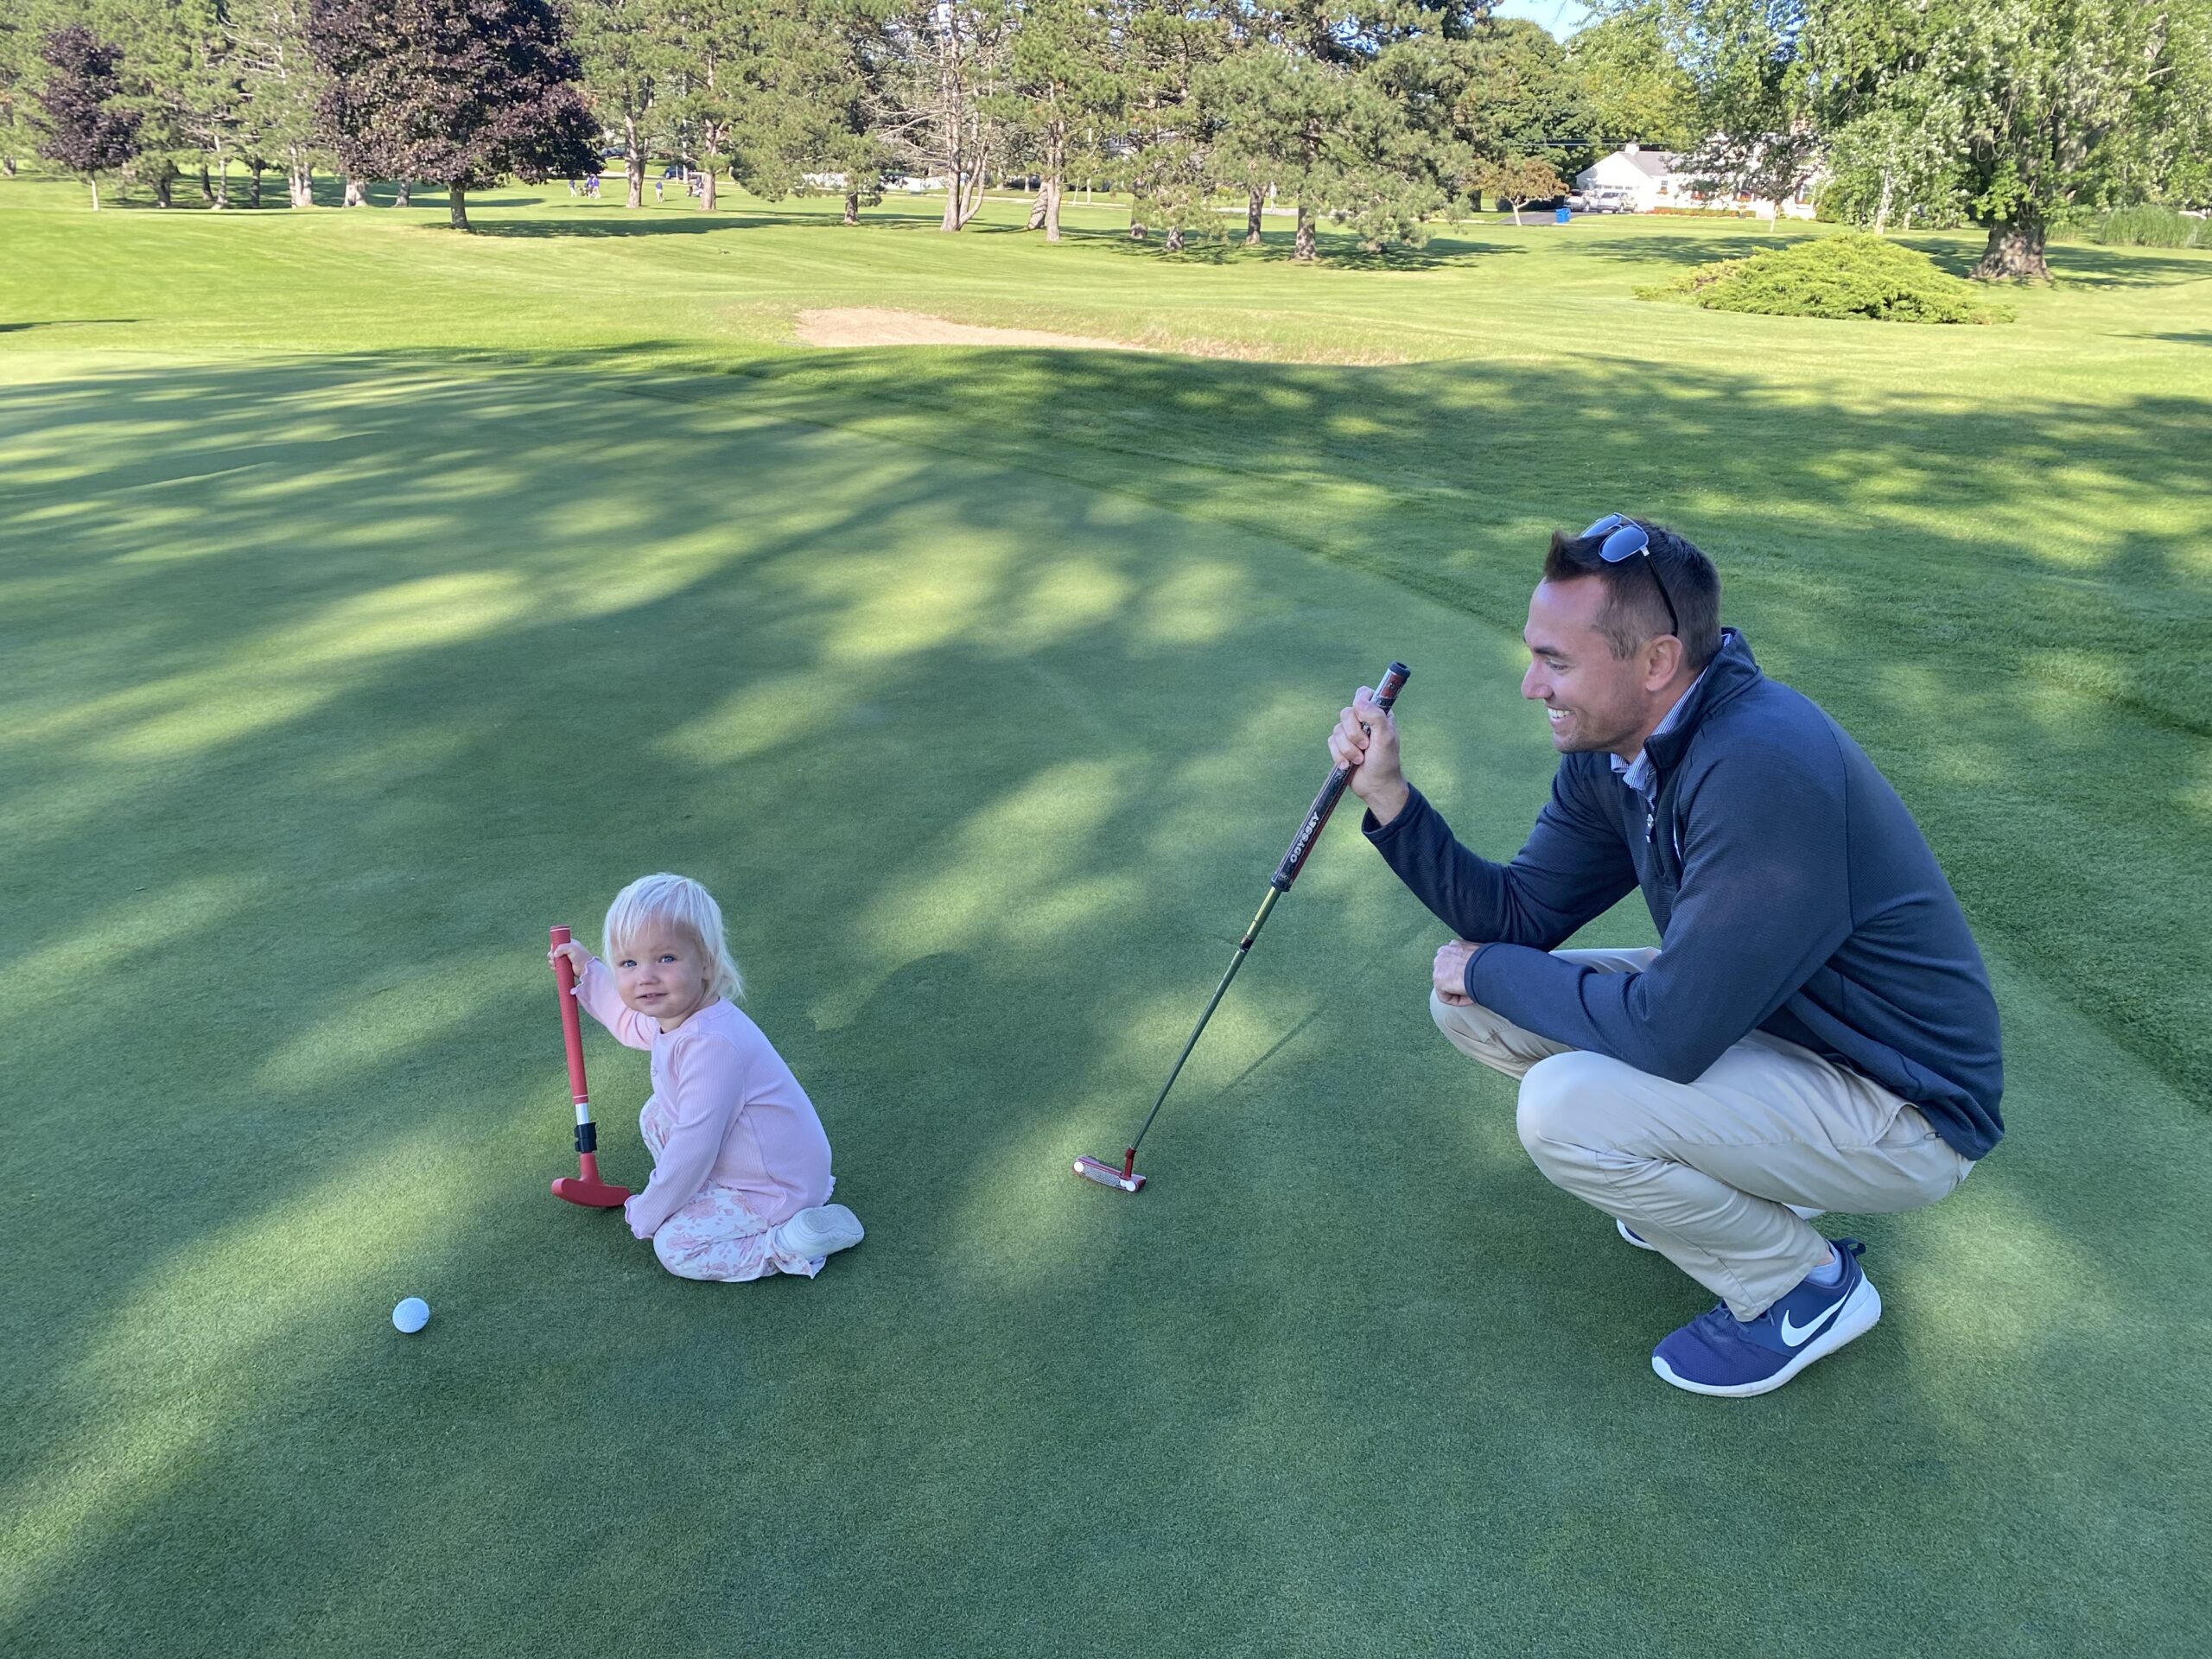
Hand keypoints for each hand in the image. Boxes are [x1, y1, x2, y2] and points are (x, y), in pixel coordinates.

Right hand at [549, 940, 593, 982]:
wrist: (586, 968)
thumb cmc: (581, 956)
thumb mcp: (572, 948)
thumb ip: (562, 948)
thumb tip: (554, 954)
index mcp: (569, 944)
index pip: (558, 943)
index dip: (554, 946)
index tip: (553, 949)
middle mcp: (567, 951)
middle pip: (554, 951)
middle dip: (551, 955)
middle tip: (553, 958)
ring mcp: (565, 959)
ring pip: (554, 959)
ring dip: (552, 962)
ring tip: (555, 964)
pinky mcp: (565, 967)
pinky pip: (556, 966)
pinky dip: (554, 967)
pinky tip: (555, 968)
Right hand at [1328, 686, 1409, 823]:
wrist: (1376, 787)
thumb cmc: (1385, 762)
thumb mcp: (1386, 738)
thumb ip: (1376, 717)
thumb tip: (1359, 702)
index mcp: (1378, 714)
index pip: (1364, 694)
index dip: (1359, 702)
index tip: (1362, 716)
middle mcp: (1364, 721)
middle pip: (1346, 713)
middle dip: (1353, 733)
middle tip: (1366, 746)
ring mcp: (1351, 734)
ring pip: (1336, 730)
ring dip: (1347, 749)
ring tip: (1359, 760)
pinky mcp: (1340, 746)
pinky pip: (1330, 743)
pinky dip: (1339, 756)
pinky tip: (1348, 765)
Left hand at [1433, 939, 1482, 1005]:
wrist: (1485, 967)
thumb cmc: (1488, 960)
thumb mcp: (1481, 953)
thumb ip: (1474, 957)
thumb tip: (1480, 965)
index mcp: (1454, 945)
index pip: (1454, 961)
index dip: (1465, 973)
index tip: (1474, 979)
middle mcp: (1443, 953)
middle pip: (1447, 973)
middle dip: (1458, 981)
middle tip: (1472, 987)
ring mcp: (1438, 966)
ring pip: (1446, 985)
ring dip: (1459, 991)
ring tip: (1473, 993)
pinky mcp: (1438, 981)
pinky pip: (1445, 997)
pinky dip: (1457, 1000)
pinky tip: (1470, 998)